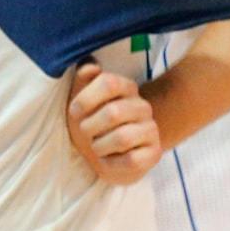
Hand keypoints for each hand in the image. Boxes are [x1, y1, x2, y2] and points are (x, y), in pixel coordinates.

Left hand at [67, 61, 162, 184]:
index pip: (109, 82)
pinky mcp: (154, 153)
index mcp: (127, 88)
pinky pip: (132, 160)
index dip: (86, 98)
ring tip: (97, 147)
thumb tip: (92, 66)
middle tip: (85, 133)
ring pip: (122, 138)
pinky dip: (112, 164)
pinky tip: (108, 160)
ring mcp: (151, 130)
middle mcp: (143, 106)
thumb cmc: (92, 123)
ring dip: (100, 146)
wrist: (106, 155)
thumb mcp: (81, 99)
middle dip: (90, 127)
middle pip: (113, 112)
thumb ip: (84, 78)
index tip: (74, 112)